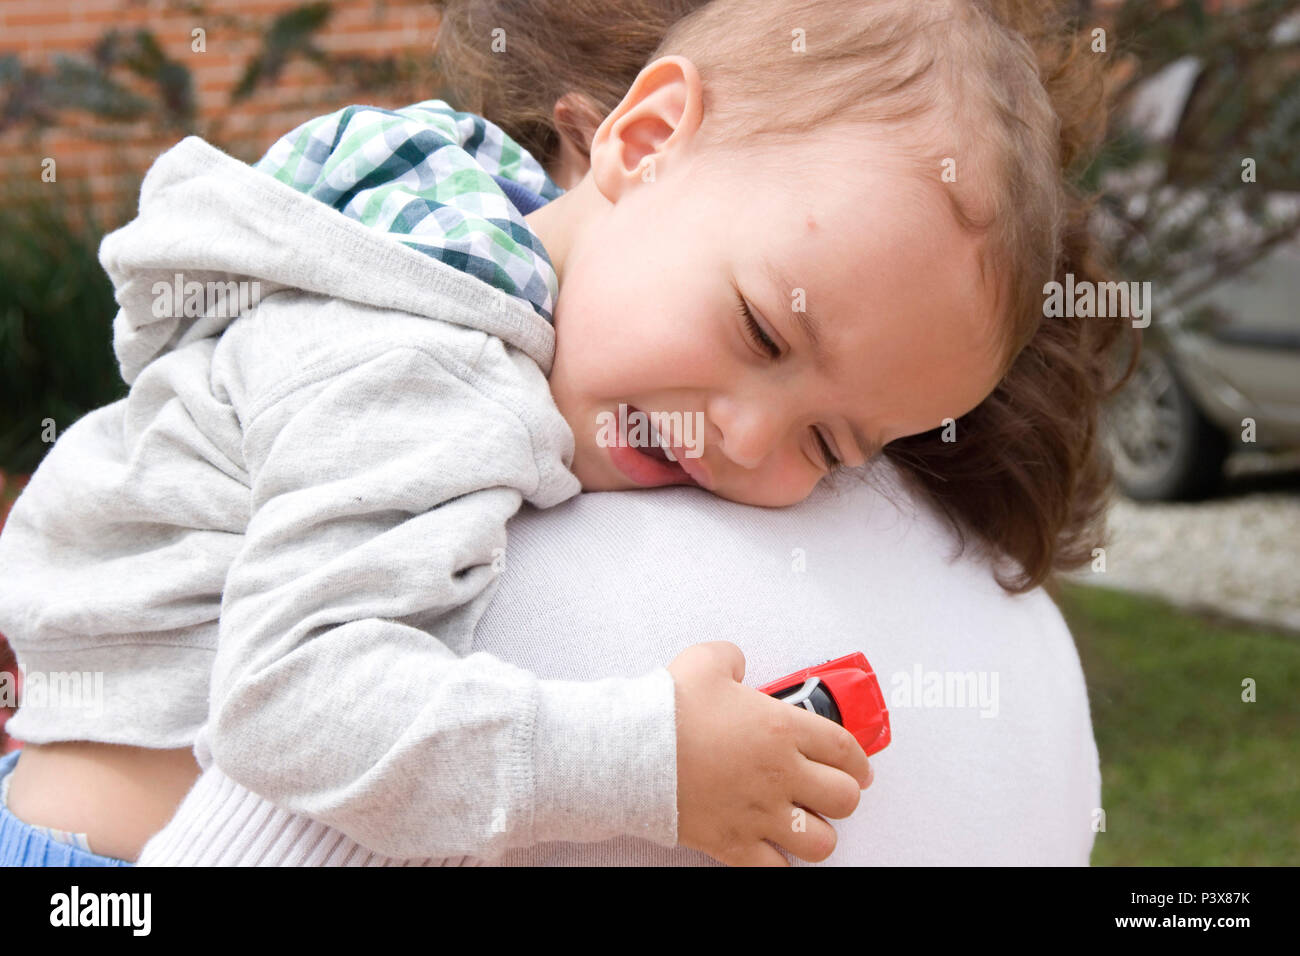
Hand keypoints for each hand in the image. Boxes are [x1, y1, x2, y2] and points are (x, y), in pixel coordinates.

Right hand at [667, 641, 872, 865]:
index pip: (845, 749)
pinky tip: (772, 852)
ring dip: (817, 834)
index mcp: (782, 728)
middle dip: (843, 797)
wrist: (630, 750)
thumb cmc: (668, 708)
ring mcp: (759, 813)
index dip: (860, 762)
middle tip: (831, 794)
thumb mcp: (706, 661)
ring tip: (803, 825)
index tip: (860, 770)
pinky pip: (775, 871)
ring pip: (821, 843)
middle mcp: (780, 774)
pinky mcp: (733, 843)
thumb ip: (732, 658)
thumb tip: (738, 665)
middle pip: (845, 799)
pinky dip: (778, 865)